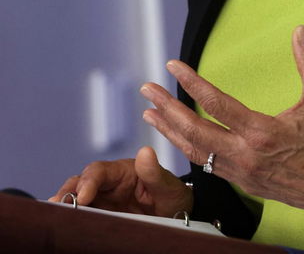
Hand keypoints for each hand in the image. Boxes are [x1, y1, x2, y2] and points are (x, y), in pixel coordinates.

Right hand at [48, 146, 191, 216]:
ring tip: (56, 217)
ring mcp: (102, 201)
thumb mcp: (169, 186)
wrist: (176, 217)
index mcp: (123, 171)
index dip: (88, 182)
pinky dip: (72, 218)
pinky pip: (83, 215)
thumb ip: (155, 172)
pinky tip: (66, 224)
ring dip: (65, 206)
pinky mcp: (100, 215)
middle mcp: (108, 184)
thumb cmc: (173, 197)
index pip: (99, 171)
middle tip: (57, 206)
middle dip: (67, 193)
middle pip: (80, 184)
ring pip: (76, 199)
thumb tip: (145, 151)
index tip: (82, 197)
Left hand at [140, 25, 303, 227]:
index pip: (216, 104)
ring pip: (195, 152)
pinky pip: (207, 165)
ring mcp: (240, 172)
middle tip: (146, 90)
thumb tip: (301, 32)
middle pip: (193, 131)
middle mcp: (244, 154)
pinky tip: (181, 139)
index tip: (173, 66)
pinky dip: (189, 149)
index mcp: (261, 132)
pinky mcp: (243, 183)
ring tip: (150, 114)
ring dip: (171, 132)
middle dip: (166, 109)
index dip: (192, 83)